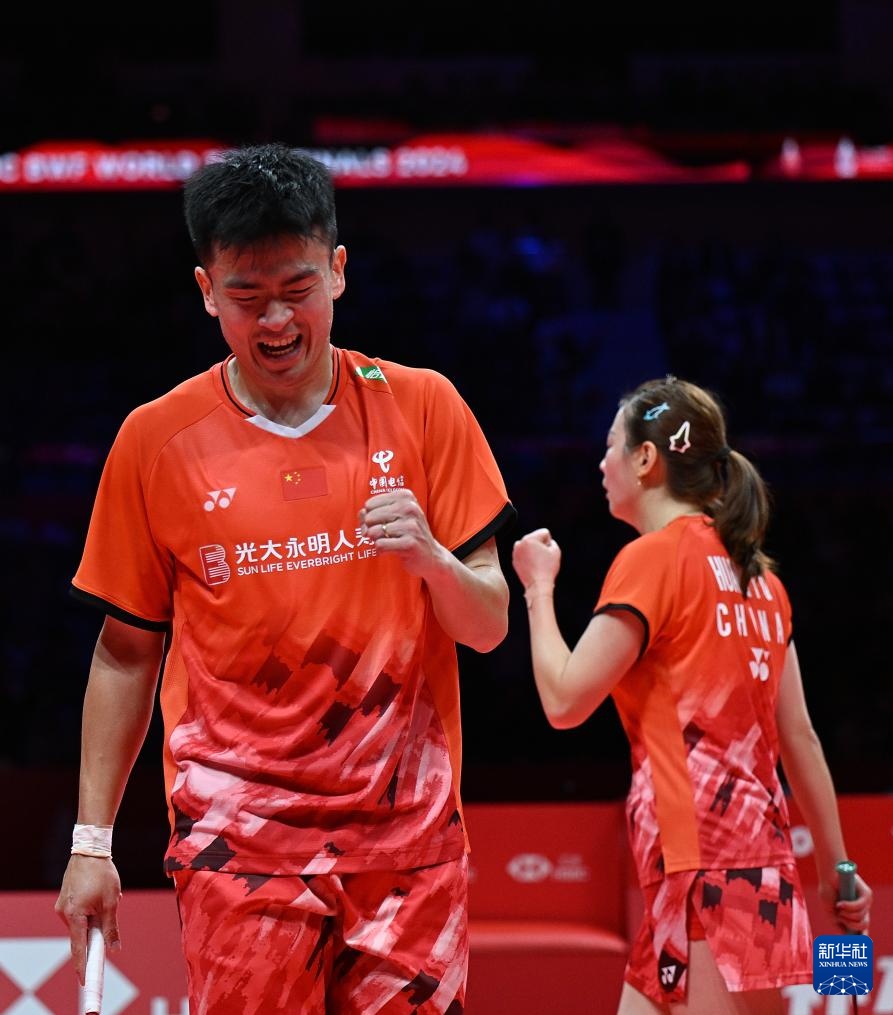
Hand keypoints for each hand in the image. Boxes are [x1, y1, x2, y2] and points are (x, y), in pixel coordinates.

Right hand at [55, 855, 121, 985]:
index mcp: (74, 916)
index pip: (78, 948)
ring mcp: (62, 905)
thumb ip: (111, 927)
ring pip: (81, 922)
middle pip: (80, 934)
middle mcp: (63, 913)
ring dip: (95, 918)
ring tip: (108, 898)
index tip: (84, 979)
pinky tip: (101, 895)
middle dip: (95, 932)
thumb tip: (115, 948)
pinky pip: (78, 912)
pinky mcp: (65, 898)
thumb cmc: (102, 874)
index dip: (82, 964)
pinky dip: (90, 910)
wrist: (90, 849)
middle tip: (108, 925)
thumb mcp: (111, 902)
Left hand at [359, 488, 442, 577]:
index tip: (378, 524)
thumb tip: (361, 514)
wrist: (431, 556)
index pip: (369, 505)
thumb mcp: (393, 517)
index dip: (368, 517)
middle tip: (380, 536)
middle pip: (370, 518)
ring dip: (375, 541)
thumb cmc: (408, 534)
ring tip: (387, 542)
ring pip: (374, 532)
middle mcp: (410, 507)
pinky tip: (390, 550)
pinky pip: (380, 545)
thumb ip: (372, 512)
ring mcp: (411, 525)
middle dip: (370, 530)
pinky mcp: (410, 543)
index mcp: (405, 496)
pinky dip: (380, 550)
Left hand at [512, 528, 561, 590]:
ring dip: (533, 550)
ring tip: (537, 561)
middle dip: (540, 545)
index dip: (549, 542)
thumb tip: (546, 542)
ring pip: (529, 545)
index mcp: (529, 539)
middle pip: (535, 538)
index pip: (544, 533)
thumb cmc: (547, 568)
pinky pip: (524, 554)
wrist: (538, 585)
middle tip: (542, 558)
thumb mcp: (556, 551)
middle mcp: (519, 543)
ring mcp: (515, 552)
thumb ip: (552, 541)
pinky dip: (528, 557)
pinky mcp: (514, 560)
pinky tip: (532, 565)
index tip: (547, 552)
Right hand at [819, 872, 872, 933]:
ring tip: (839, 906)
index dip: (863, 937)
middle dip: (851, 924)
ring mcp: (865, 902)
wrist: (828, 875)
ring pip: (861, 917)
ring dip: (847, 914)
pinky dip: (849, 907)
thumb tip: (846, 934)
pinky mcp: (867, 894)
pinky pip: (860, 906)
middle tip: (841, 916)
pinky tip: (840, 904)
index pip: (862, 928)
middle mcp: (862, 909)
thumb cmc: (828, 891)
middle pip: (863, 925)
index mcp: (854, 914)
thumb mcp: (830, 912)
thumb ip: (837, 924)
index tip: (861, 943)